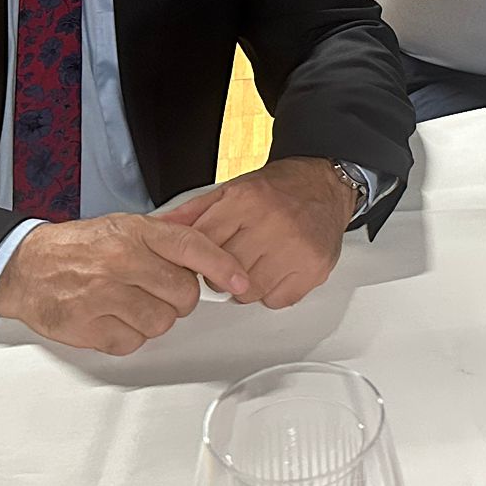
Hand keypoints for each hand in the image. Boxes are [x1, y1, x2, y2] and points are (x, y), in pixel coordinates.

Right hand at [0, 212, 250, 354]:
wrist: (26, 267)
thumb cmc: (79, 247)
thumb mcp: (124, 227)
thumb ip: (166, 240)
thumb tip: (210, 256)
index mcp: (135, 233)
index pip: (192, 247)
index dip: (223, 266)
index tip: (240, 282)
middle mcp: (122, 261)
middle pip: (183, 294)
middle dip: (177, 297)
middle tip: (155, 289)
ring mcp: (104, 295)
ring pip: (161, 322)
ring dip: (152, 318)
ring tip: (129, 302)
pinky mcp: (89, 327)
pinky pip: (133, 342)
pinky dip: (127, 335)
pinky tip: (111, 317)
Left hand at [176, 156, 354, 307]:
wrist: (326, 185)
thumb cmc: (280, 189)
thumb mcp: (232, 189)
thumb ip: (194, 212)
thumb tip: (159, 227)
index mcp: (248, 200)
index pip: (203, 244)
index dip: (199, 255)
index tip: (202, 257)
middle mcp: (273, 223)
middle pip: (224, 272)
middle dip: (222, 271)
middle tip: (234, 258)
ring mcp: (295, 248)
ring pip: (248, 292)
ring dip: (246, 284)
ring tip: (256, 263)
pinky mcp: (313, 269)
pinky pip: (276, 300)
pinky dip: (273, 291)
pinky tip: (277, 270)